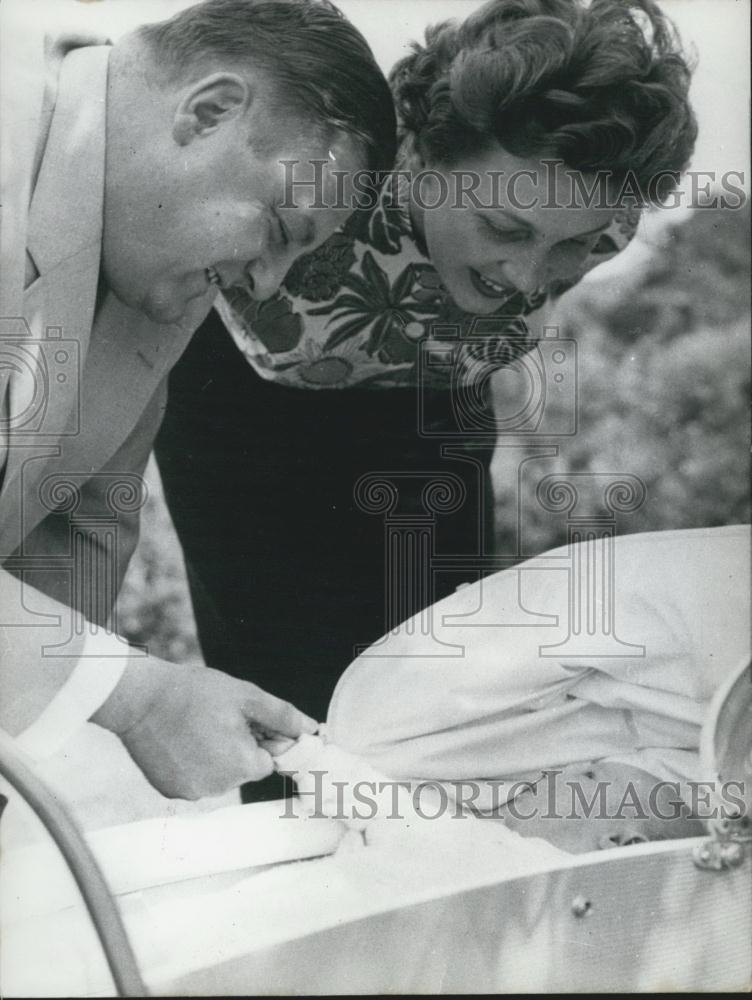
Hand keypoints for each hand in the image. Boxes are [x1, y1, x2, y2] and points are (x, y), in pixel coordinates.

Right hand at [92, 658, 316, 798]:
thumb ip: (282, 717)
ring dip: (214, 756)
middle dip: (236, 747)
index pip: (266, 760)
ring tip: (195, 727)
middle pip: (243, 770)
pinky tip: (179, 740)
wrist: (139, 698)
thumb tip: (312, 729)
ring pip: (219, 776)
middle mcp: (218, 788)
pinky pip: (194, 779)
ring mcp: (191, 793)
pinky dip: (191, 763)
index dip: (257, 737)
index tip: (238, 720)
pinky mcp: (170, 791)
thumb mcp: (245, 696)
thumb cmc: (195, 693)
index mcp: (242, 766)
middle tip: (214, 720)